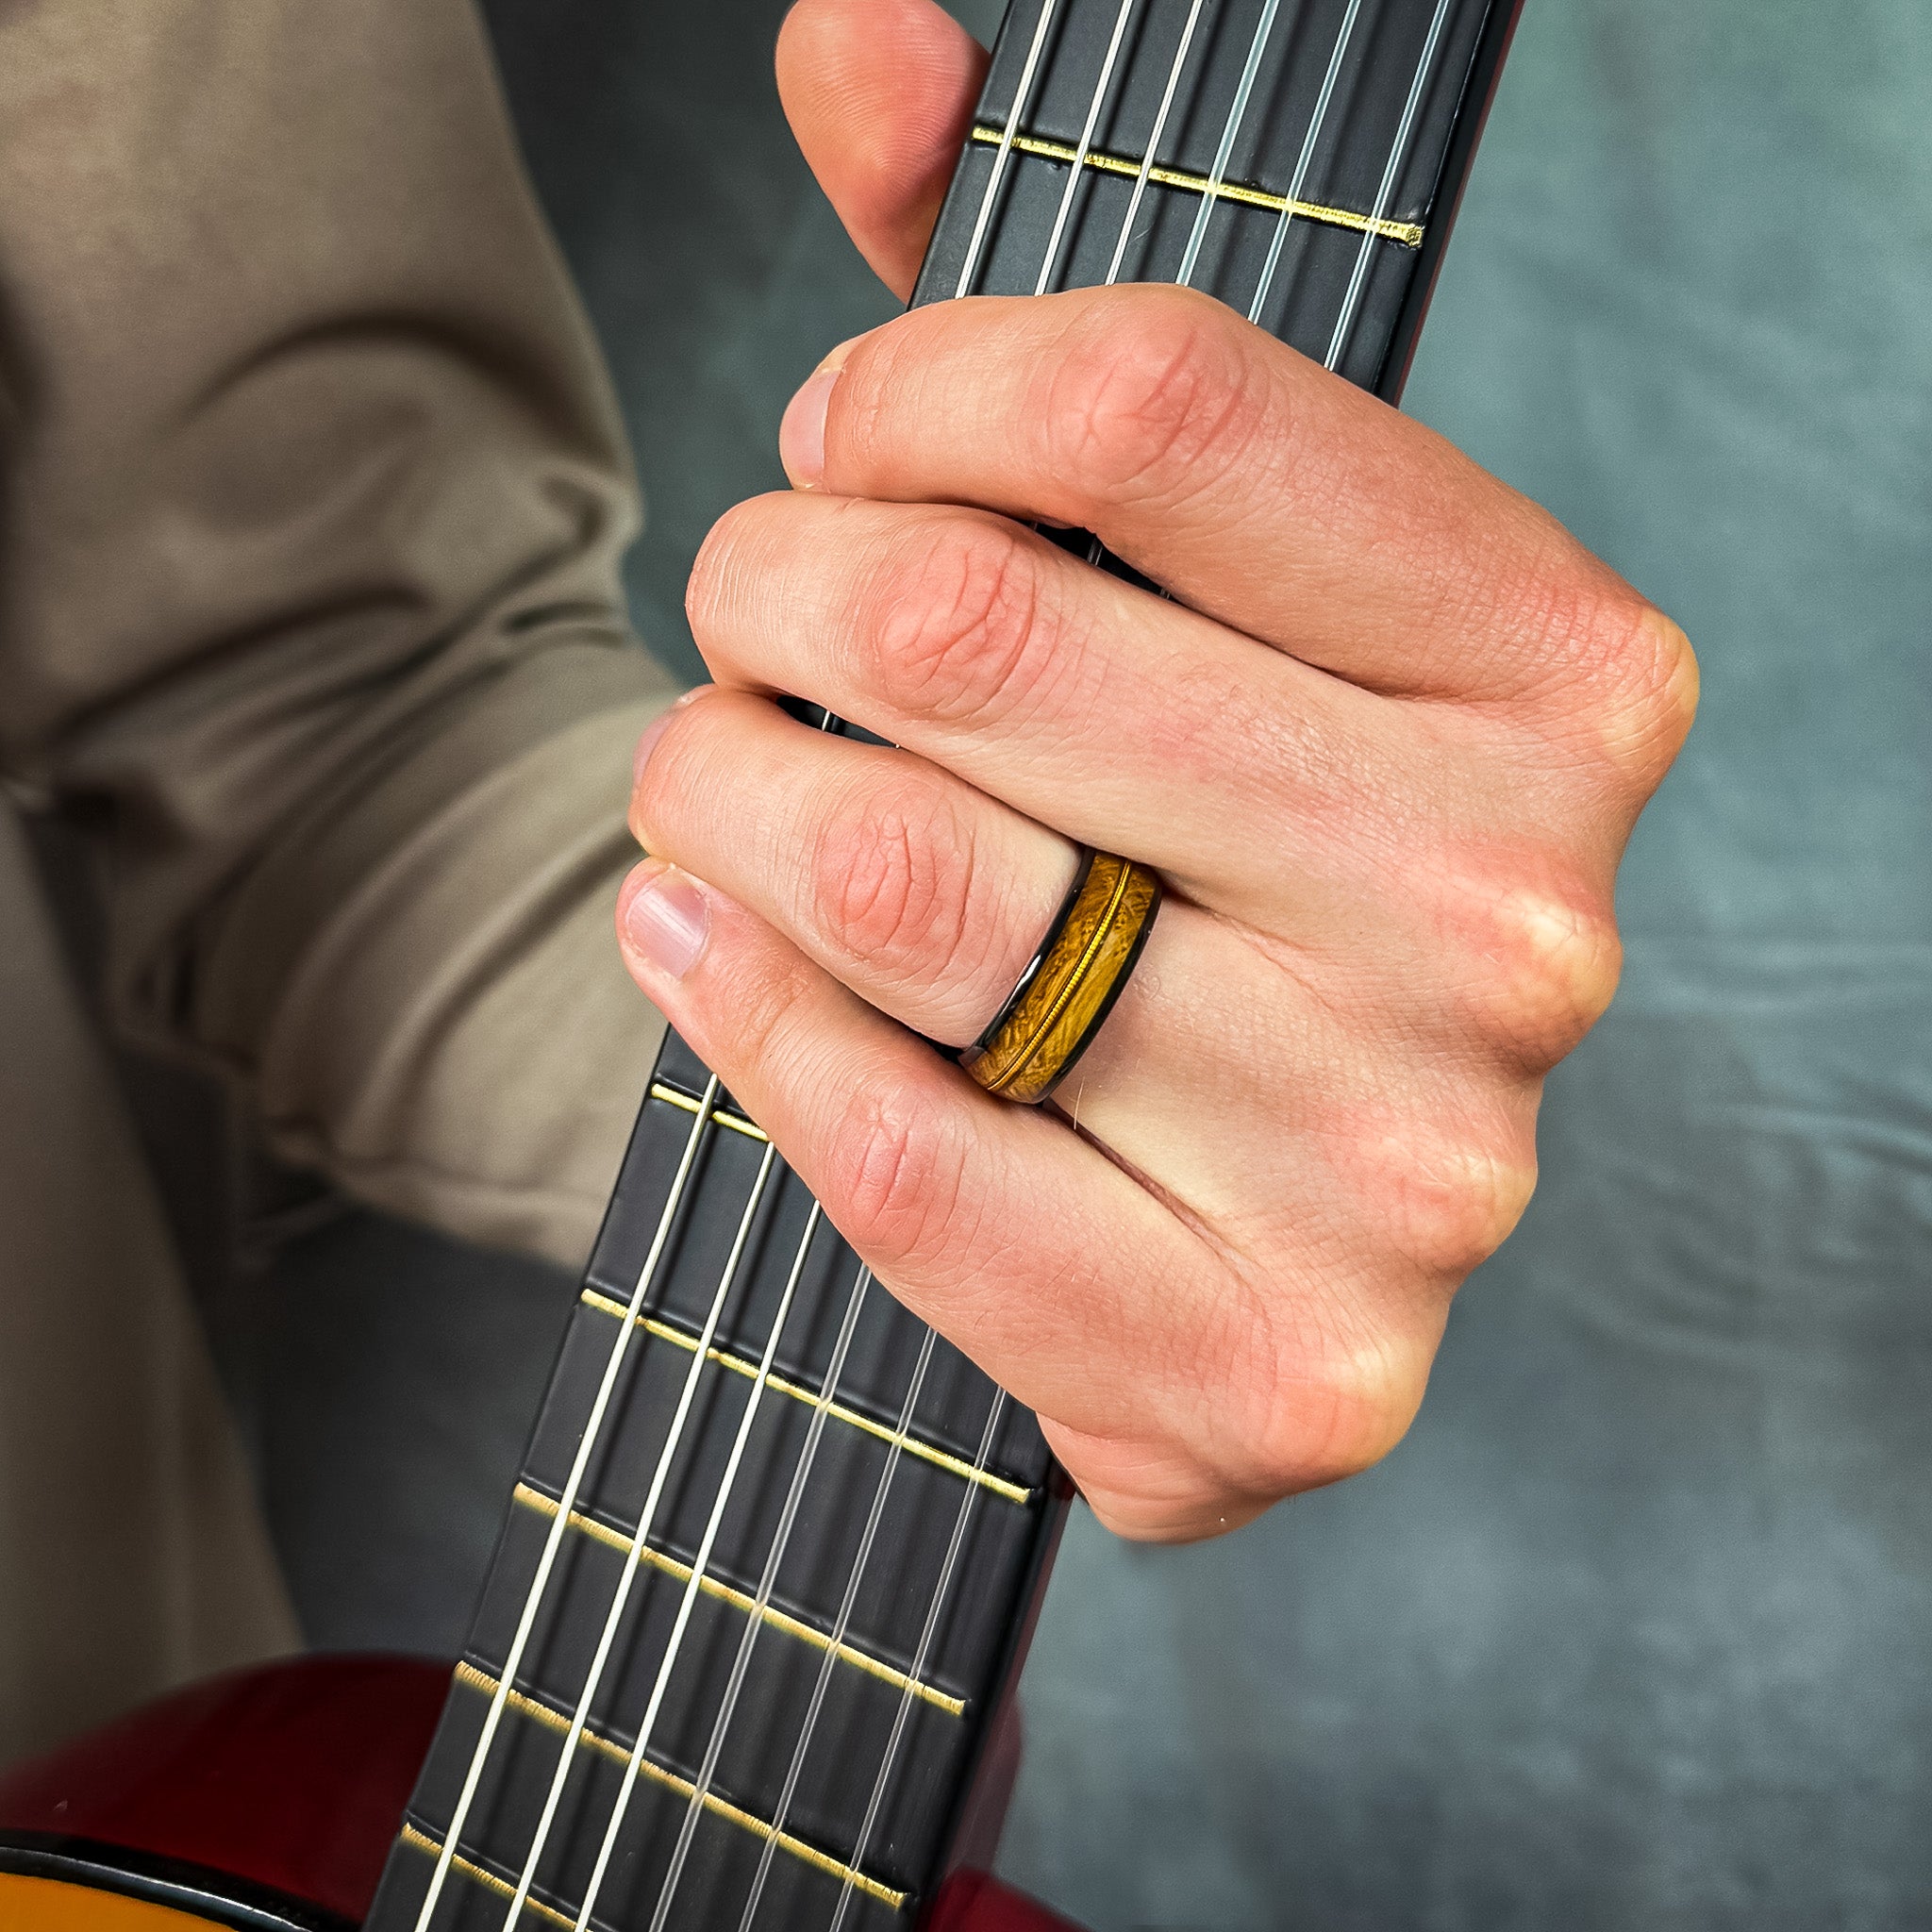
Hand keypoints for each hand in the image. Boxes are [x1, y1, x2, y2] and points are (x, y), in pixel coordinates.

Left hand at [615, 0, 1695, 1538]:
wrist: (1245, 1221)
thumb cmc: (1201, 864)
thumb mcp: (1183, 602)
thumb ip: (1021, 317)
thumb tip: (869, 39)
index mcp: (1557, 673)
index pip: (1156, 397)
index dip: (910, 386)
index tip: (839, 441)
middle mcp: (1515, 912)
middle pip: (976, 638)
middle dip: (768, 595)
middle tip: (749, 626)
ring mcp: (1406, 1161)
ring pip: (904, 889)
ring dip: (716, 793)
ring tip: (714, 784)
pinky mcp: (1271, 1364)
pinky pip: (892, 1148)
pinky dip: (737, 1015)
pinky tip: (707, 941)